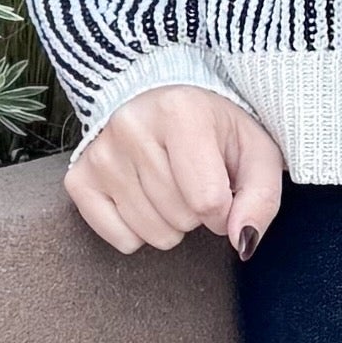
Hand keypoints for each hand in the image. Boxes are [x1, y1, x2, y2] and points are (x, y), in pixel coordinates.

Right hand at [63, 84, 284, 259]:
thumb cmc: (216, 129)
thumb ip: (261, 197)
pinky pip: (120, 239)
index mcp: (179, 112)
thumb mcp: (256, 153)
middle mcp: (131, 127)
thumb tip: (243, 240)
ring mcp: (100, 154)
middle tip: (194, 180)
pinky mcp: (80, 178)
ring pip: (152, 233)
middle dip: (198, 212)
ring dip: (171, 222)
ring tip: (170, 185)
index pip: (208, 200)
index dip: (226, 210)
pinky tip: (144, 197)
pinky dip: (139, 231)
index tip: (224, 189)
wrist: (163, 102)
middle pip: (181, 218)